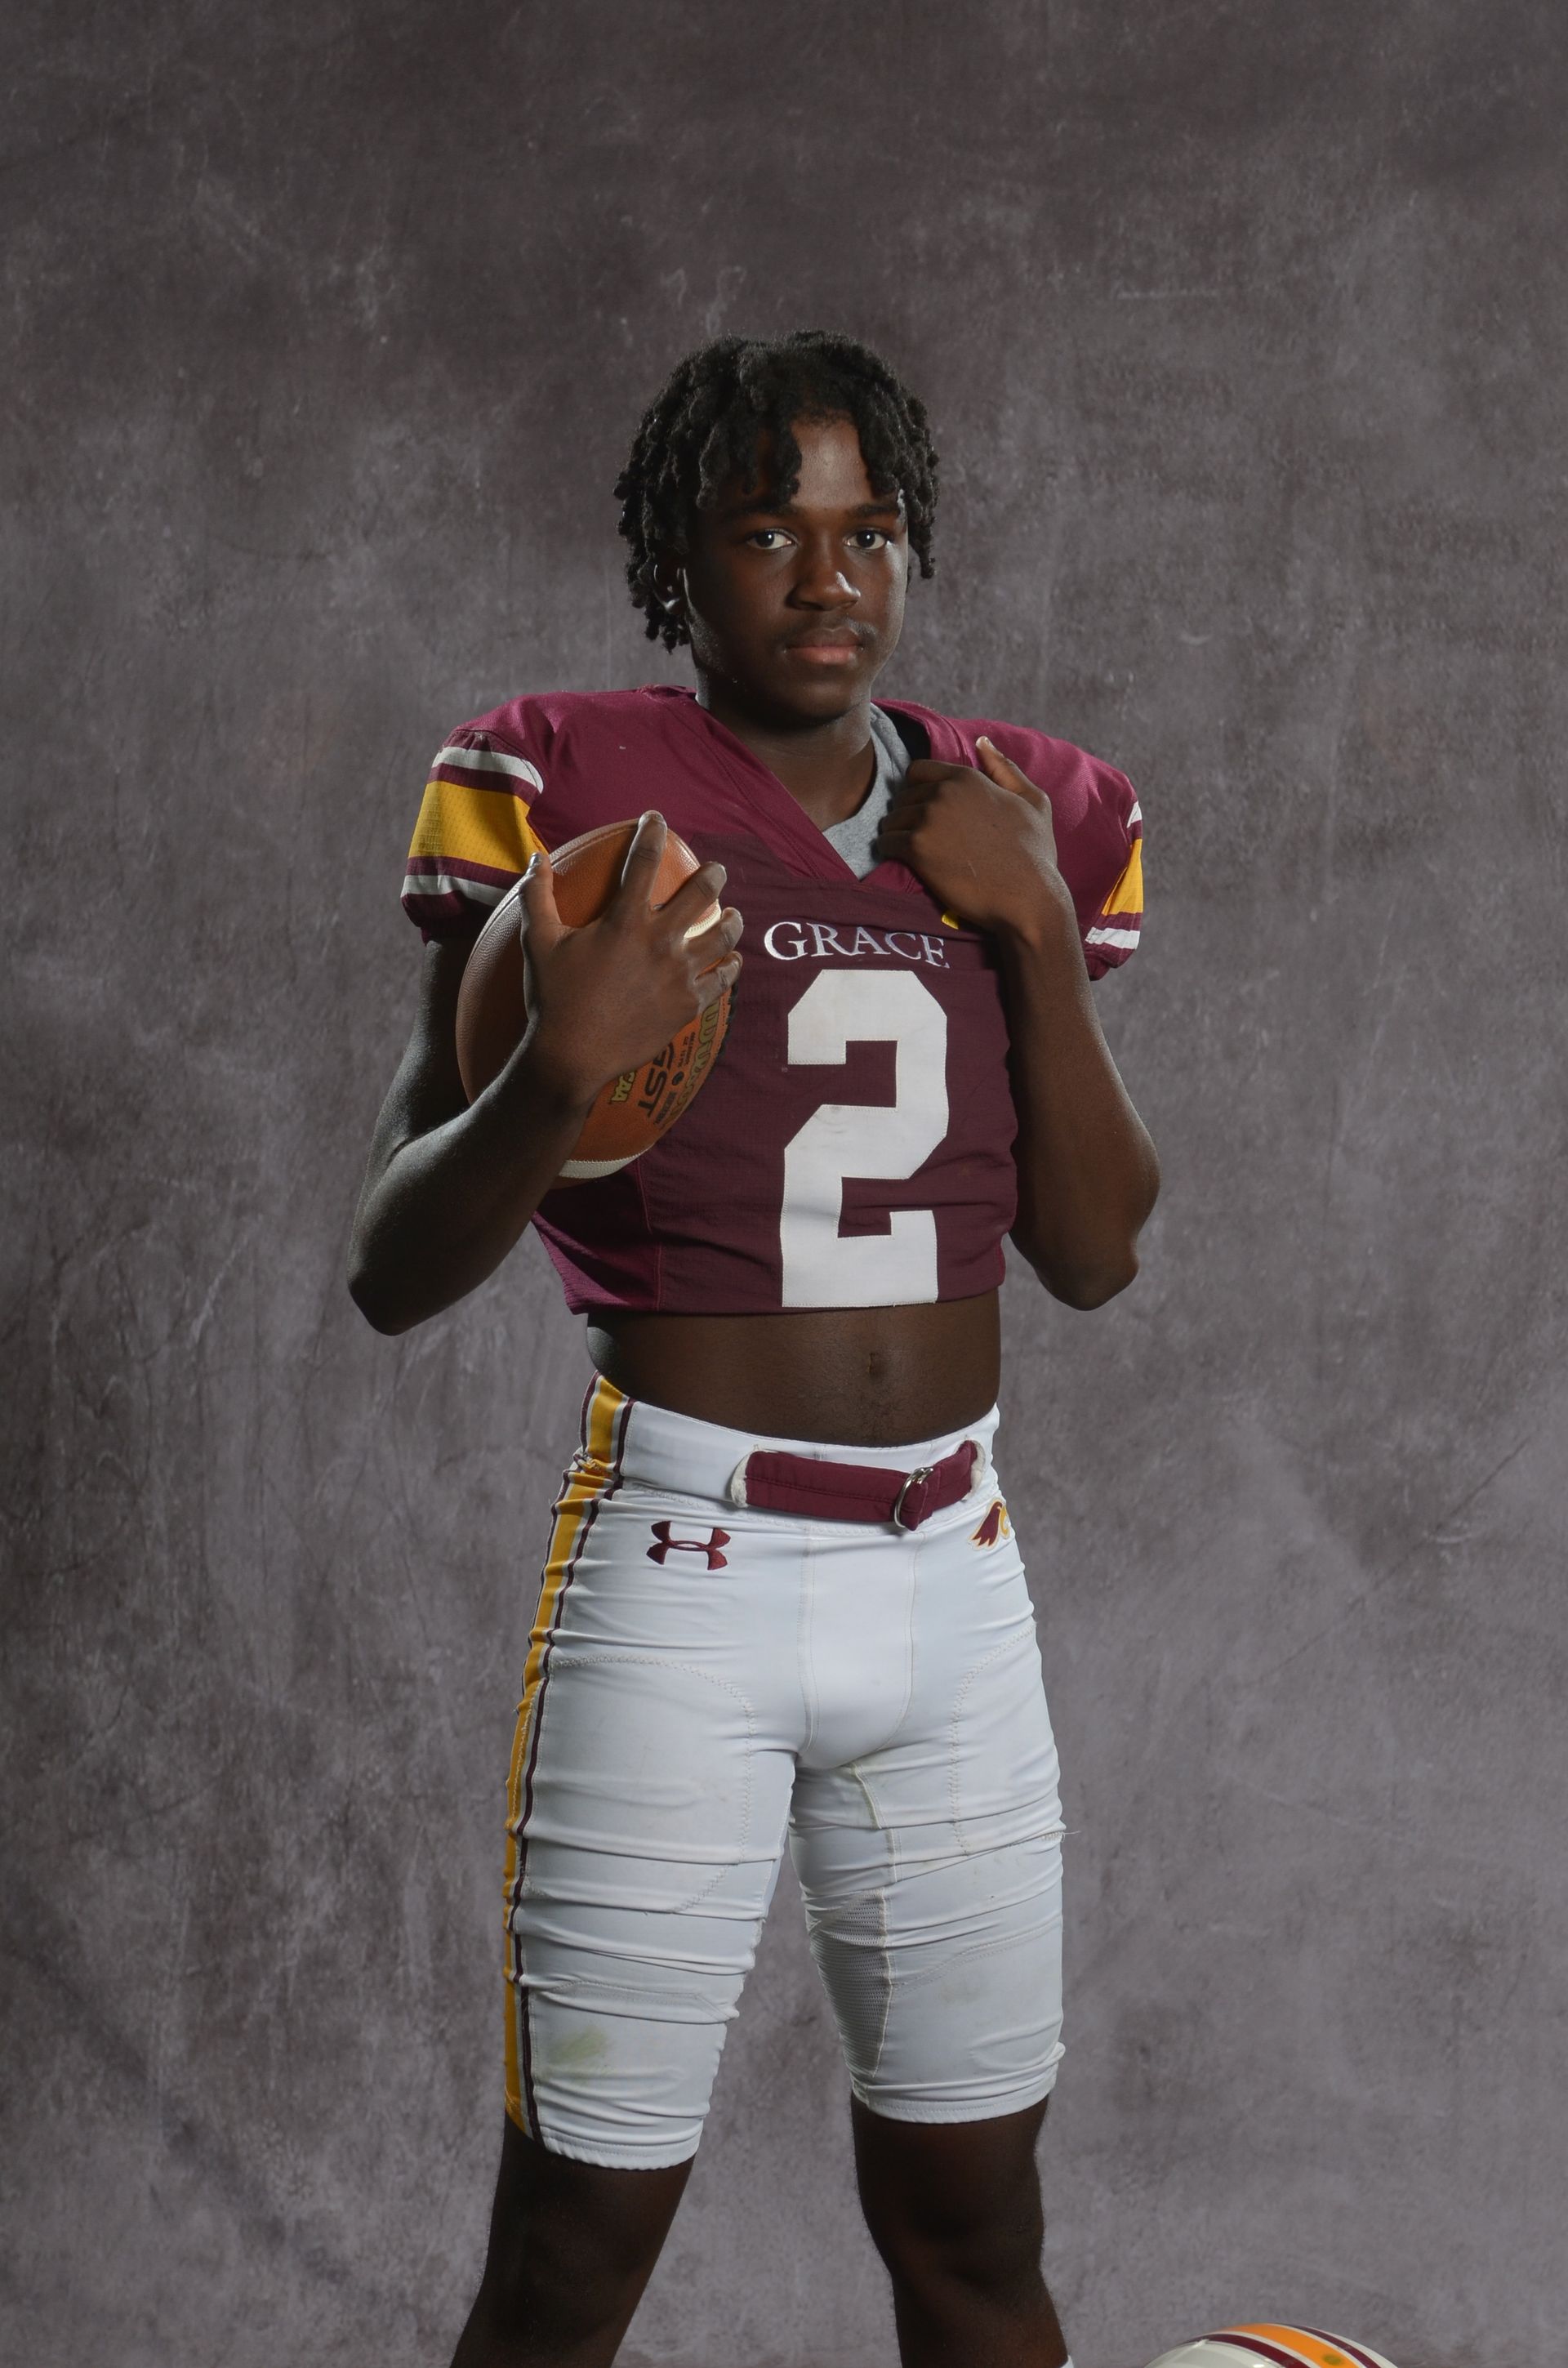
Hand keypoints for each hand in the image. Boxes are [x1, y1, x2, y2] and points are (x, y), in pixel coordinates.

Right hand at [514, 812, 742, 1104]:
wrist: (573, 1056)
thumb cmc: (553, 997)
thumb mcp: (538, 942)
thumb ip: (537, 896)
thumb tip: (534, 859)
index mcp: (625, 921)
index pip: (644, 862)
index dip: (652, 833)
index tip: (657, 819)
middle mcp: (660, 942)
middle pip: (701, 894)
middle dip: (713, 876)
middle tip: (717, 871)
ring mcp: (679, 974)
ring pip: (722, 936)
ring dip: (732, 920)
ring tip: (734, 914)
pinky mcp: (688, 1004)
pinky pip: (721, 981)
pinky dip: (730, 967)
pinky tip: (734, 961)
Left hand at [874, 737, 1071, 938]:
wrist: (1028, 897)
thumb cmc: (1035, 853)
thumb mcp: (1033, 801)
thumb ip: (1004, 769)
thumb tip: (982, 742)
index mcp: (967, 777)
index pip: (918, 771)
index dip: (919, 791)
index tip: (927, 812)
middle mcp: (943, 792)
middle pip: (903, 797)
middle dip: (908, 815)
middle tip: (924, 838)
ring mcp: (928, 819)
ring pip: (891, 820)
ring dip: (897, 834)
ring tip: (914, 852)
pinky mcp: (916, 849)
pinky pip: (886, 843)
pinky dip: (890, 852)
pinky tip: (906, 862)